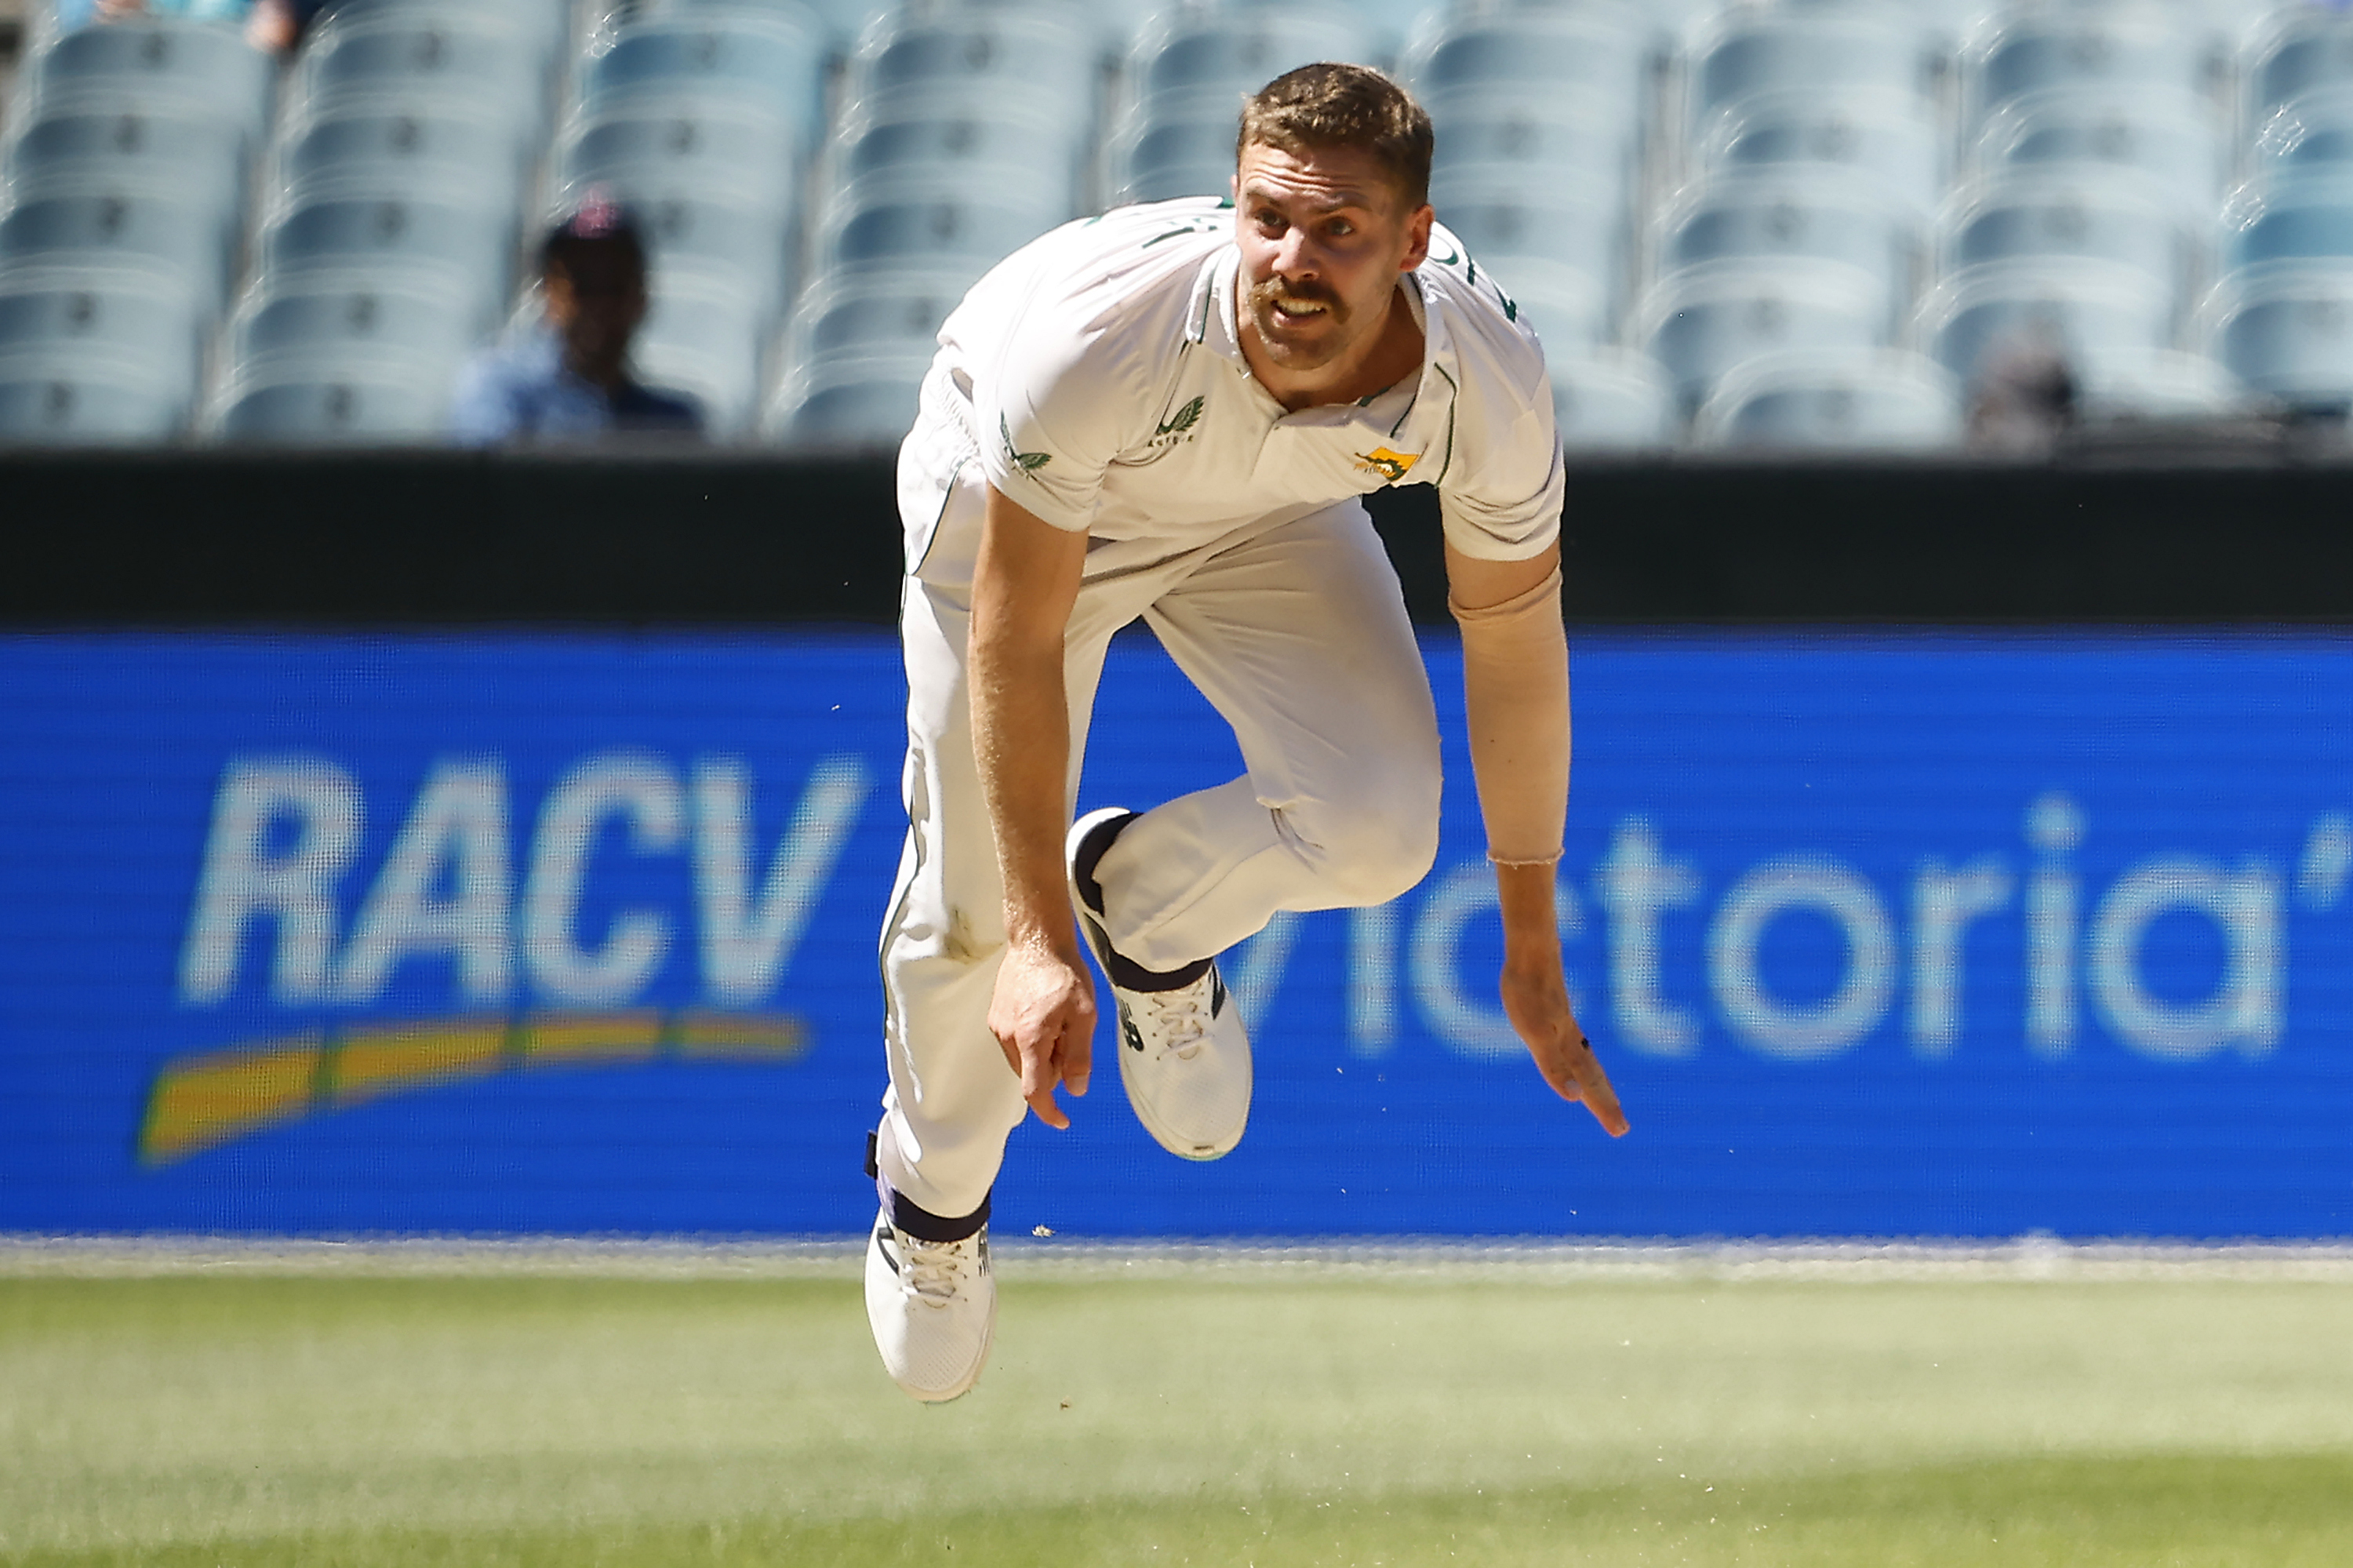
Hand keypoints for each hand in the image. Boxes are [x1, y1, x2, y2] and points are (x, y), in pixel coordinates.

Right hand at [987, 937, 1095, 1129]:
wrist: (1036, 941)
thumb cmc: (1064, 974)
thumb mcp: (1084, 1016)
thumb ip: (1079, 1056)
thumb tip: (1076, 1090)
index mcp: (1030, 1039)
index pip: (1035, 1091)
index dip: (1049, 1111)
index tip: (1063, 1121)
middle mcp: (1008, 1037)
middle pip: (1032, 1075)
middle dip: (1054, 1069)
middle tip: (1071, 1036)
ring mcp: (998, 1026)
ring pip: (1024, 1061)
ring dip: (1043, 1054)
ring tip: (1059, 1021)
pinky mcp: (995, 1017)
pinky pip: (1016, 1044)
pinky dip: (1033, 1041)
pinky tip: (1046, 1015)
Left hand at [1500, 957, 1628, 1137]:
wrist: (1531, 952)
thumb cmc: (1530, 993)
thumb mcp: (1537, 1035)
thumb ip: (1554, 1066)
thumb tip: (1572, 1098)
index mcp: (1568, 1047)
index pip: (1590, 1084)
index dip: (1604, 1108)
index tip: (1620, 1131)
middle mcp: (1570, 1039)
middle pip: (1593, 1077)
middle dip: (1607, 1104)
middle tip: (1621, 1130)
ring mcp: (1564, 1025)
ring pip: (1585, 1061)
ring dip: (1596, 1084)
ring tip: (1607, 1100)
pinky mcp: (1554, 1012)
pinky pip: (1572, 1045)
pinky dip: (1579, 1060)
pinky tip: (1575, 1057)